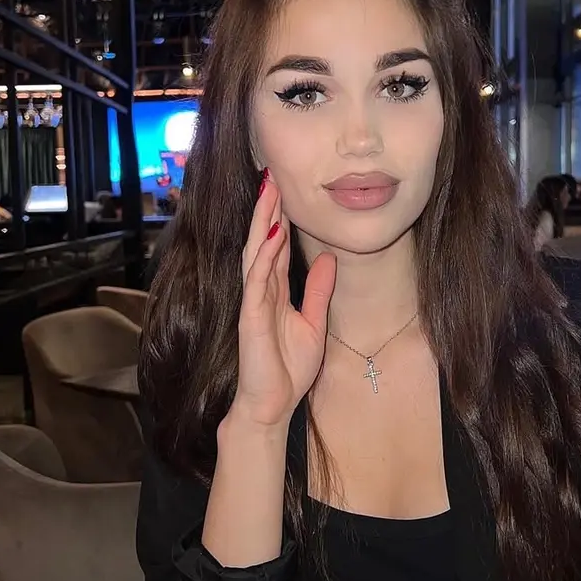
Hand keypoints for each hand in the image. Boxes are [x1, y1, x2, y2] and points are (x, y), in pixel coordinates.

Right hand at [230, 172, 336, 428]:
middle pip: (262, 240)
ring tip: (269, 191)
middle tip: (273, 174)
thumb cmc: (286, 369)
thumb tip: (329, 259)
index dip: (279, 216)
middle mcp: (260, 291)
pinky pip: (257, 280)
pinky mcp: (250, 317)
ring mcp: (253, 302)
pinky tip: (272, 235)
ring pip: (256, 252)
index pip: (275, 245)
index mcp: (274, 291)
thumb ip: (317, 291)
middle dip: (267, 208)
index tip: (285, 187)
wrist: (271, 406)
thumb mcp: (313, 323)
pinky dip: (264, 256)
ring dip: (262, 221)